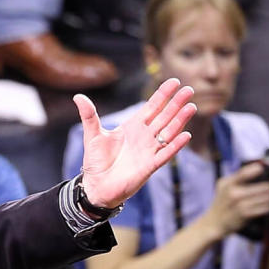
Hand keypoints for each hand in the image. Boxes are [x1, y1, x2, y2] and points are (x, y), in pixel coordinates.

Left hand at [75, 78, 196, 208]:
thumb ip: (89, 116)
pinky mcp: (149, 166)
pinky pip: (165, 154)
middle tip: (189, 90)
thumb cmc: (96, 162)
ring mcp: (149, 151)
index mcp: (133, 127)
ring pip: (168, 133)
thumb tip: (78, 96)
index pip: (152, 107)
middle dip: (176, 104)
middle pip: (164, 117)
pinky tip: (185, 135)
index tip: (174, 81)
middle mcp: (145, 137)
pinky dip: (175, 146)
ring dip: (180, 121)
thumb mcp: (93, 135)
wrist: (96, 186)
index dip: (163, 95)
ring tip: (191, 107)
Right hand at [201, 163, 268, 240]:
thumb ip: (238, 176)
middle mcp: (234, 193)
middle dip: (268, 189)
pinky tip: (263, 207)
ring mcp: (239, 204)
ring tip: (266, 199)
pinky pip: (264, 208)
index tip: (262, 170)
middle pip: (265, 187)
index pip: (245, 172)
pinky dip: (267, 207)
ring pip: (267, 198)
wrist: (214, 222)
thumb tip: (258, 168)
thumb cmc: (222, 202)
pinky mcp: (244, 214)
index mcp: (228, 183)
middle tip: (267, 191)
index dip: (257, 169)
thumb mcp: (224, 185)